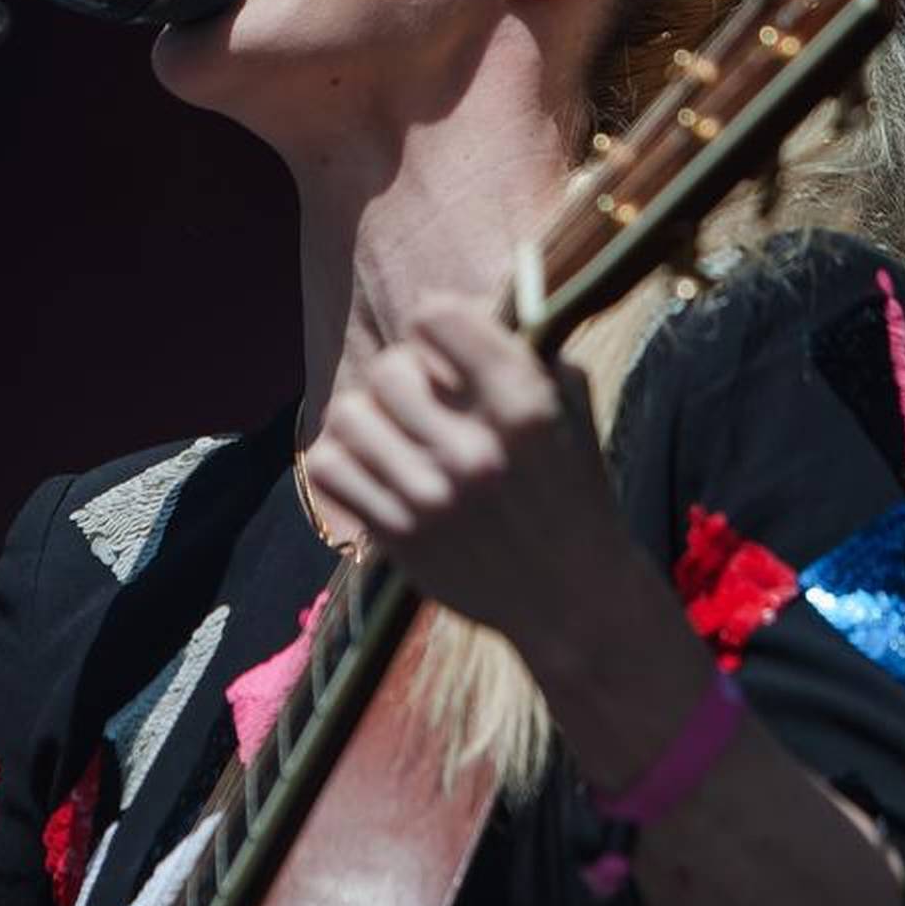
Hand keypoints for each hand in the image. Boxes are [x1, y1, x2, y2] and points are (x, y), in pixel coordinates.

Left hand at [300, 294, 638, 646]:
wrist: (574, 602)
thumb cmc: (575, 495)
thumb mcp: (574, 412)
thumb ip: (531, 353)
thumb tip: (478, 303)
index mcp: (522, 406)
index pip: (436, 317)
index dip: (437, 322)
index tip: (445, 344)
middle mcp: (474, 450)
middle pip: (391, 368)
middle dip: (409, 377)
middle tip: (428, 402)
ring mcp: (431, 497)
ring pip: (349, 414)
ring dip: (370, 418)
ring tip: (395, 435)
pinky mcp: (399, 536)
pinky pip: (329, 468)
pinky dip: (342, 460)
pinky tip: (373, 467)